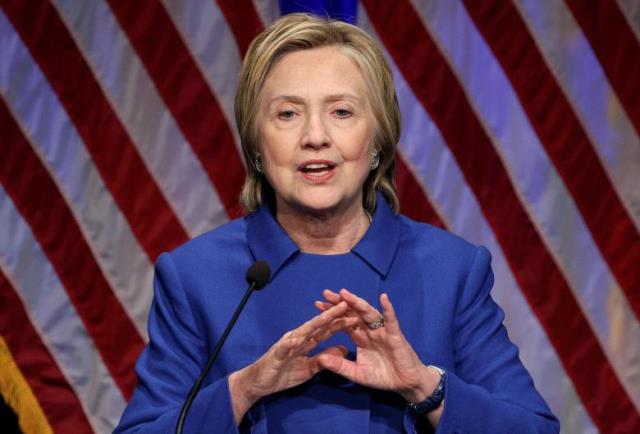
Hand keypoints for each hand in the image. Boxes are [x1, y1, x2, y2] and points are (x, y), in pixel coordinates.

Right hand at [228, 301, 355, 422]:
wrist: (259, 383)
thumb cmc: (283, 373)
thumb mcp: (310, 368)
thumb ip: (325, 357)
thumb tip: (343, 348)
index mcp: (305, 341)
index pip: (326, 330)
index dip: (340, 323)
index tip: (355, 316)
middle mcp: (297, 338)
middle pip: (318, 325)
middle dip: (332, 315)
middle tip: (346, 304)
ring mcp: (287, 344)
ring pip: (303, 332)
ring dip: (314, 323)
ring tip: (327, 315)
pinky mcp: (277, 354)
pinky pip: (285, 348)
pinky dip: (290, 344)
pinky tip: (297, 339)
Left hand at [314, 289, 439, 403]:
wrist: (404, 384)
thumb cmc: (382, 376)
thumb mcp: (357, 373)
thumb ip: (341, 366)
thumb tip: (321, 359)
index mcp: (360, 338)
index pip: (343, 322)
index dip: (332, 313)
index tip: (317, 304)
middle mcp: (370, 330)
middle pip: (353, 313)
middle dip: (340, 303)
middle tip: (326, 293)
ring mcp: (382, 331)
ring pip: (368, 313)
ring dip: (357, 302)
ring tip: (345, 294)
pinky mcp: (395, 335)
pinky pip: (391, 320)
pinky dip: (388, 309)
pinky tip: (383, 298)